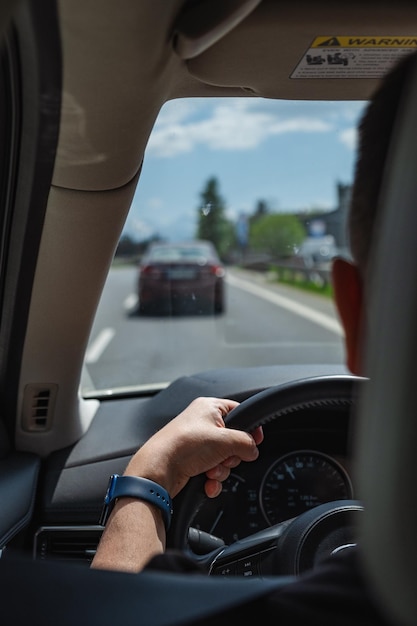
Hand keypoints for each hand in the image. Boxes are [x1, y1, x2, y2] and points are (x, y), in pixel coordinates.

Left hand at [124, 397, 263, 498]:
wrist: (157, 470)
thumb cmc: (183, 446)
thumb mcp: (224, 439)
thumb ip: (246, 442)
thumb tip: (253, 450)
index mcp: (209, 408)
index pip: (239, 411)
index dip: (249, 427)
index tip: (255, 441)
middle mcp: (202, 423)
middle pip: (233, 440)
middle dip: (231, 456)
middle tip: (224, 457)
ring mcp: (196, 443)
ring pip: (224, 458)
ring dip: (222, 470)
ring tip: (211, 471)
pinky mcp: (191, 461)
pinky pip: (213, 470)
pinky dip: (213, 479)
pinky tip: (207, 482)